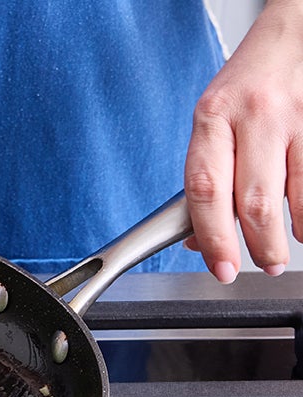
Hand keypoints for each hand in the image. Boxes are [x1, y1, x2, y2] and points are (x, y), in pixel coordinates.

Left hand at [184, 0, 302, 282]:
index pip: (204, 189)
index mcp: (212, 116)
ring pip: (294, 197)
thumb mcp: (212, 119)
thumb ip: (206, 174)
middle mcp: (255, 115)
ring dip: (288, 234)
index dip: (212, 236)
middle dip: (257, 246)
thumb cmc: (249, 82)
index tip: (218, 267)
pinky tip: (302, 224)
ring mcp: (297, 118)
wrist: (295, 33)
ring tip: (282, 250)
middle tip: (261, 266)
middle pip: (253, 201)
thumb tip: (199, 237)